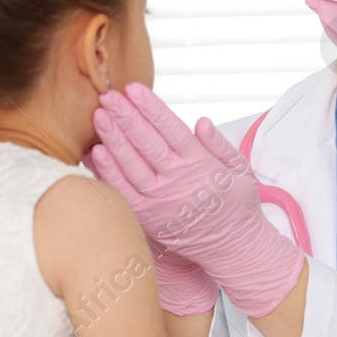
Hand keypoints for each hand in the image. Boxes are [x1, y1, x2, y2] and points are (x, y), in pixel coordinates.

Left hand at [89, 84, 302, 316]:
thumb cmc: (236, 204)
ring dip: (113, 139)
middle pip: (147, 143)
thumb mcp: (240, 171)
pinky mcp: (148, 218)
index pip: (171, 129)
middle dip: (125, 116)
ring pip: (131, 165)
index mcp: (201, 165)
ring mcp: (160, 202)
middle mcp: (178, 182)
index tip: (133, 88)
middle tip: (108, 95)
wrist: (233, 248)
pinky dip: (108, 172)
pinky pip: (123, 192)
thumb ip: (220, 145)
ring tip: (98, 116)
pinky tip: (96, 152)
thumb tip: (201, 121)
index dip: (151, 107)